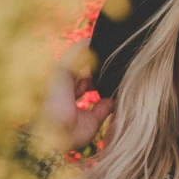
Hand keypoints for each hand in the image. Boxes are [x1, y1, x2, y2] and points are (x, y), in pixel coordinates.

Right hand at [23, 38, 114, 152]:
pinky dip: (88, 46)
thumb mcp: (92, 121)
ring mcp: (62, 76)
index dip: (101, 75)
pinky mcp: (61, 70)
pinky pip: (76, 52)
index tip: (117, 71)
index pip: (87, 80)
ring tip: (115, 44)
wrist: (56, 136)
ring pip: (82, 57)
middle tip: (121, 55)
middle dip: (103, 62)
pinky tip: (103, 42)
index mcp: (71, 95)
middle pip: (86, 67)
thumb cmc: (70, 133)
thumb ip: (101, 110)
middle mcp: (66, 83)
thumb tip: (112, 101)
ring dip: (98, 51)